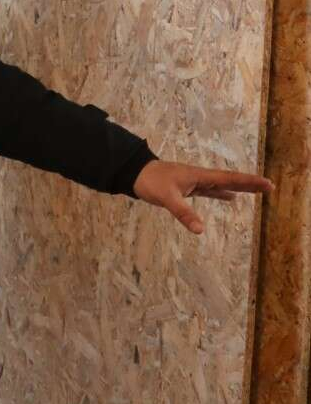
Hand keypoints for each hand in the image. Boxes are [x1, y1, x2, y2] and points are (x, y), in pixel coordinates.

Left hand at [132, 159, 271, 234]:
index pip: (230, 179)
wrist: (134, 173)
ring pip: (221, 185)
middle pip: (230, 180)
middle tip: (269, 187)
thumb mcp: (167, 198)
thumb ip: (183, 214)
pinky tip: (231, 197)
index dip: (249, 182)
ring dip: (239, 188)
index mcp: (200, 176)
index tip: (268, 184)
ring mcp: (194, 182)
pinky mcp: (187, 187)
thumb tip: (200, 230)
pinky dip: (221, 193)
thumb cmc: (150, 182)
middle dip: (249, 184)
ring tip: (256, 192)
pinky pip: (210, 191)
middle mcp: (200, 177)